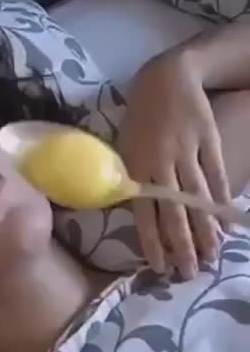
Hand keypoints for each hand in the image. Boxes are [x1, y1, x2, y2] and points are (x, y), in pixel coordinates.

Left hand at [117, 52, 230, 278]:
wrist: (167, 78)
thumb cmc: (138, 115)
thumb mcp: (124, 143)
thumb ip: (129, 174)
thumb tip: (135, 207)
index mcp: (135, 165)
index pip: (143, 212)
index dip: (152, 240)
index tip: (160, 266)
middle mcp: (162, 163)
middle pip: (174, 212)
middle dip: (183, 245)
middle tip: (190, 273)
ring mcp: (188, 152)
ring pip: (198, 200)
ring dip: (205, 231)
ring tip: (211, 257)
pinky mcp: (209, 142)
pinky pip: (217, 176)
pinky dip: (222, 201)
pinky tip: (227, 222)